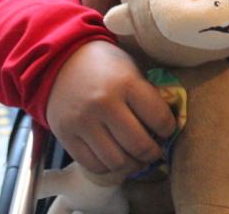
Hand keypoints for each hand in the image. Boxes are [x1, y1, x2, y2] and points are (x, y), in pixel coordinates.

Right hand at [44, 40, 176, 175]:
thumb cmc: (103, 65)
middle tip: (154, 151)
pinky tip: (114, 156)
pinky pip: (93, 165)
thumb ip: (145, 95)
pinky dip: (108, 167)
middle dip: (152, 153)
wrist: (60, 60)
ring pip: (117, 161)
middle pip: (139, 145)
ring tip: (135, 158)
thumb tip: (163, 127)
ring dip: (131, 164)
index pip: (159, 118)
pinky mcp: (66, 135)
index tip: (166, 130)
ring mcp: (83, 122)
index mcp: (126, 82)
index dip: (168, 129)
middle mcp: (104, 103)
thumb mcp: (130, 68)